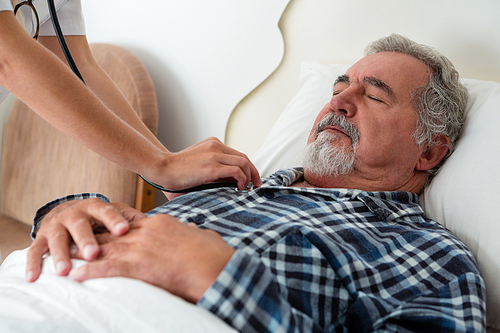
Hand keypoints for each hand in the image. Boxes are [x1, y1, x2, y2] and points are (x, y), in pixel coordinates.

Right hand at [26, 199, 145, 281]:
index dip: (115, 220)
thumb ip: (129, 217)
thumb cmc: (96, 217)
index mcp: (94, 206)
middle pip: (79, 225)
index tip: (124, 230)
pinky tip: (34, 277)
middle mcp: (73, 213)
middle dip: (86, 239)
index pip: (106, 211)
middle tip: (93, 253)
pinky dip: (33, 264)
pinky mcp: (41, 237)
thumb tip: (150, 223)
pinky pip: (35, 250)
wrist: (66, 211)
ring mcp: (56, 225)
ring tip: (65, 270)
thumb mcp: (112, 212)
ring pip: (57, 239)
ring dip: (60, 254)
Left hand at [70, 214, 234, 303]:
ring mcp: (140, 247)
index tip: (104, 229)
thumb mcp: (203, 236)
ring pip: (105, 248)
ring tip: (68, 256)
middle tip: (77, 239)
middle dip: (93, 236)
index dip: (115, 226)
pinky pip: (108, 268)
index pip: (131, 222)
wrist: (214, 265)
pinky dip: (90, 272)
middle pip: (112, 233)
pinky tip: (77, 276)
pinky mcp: (138, 265)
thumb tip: (195, 229)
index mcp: (161, 223)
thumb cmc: (213, 254)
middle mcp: (146, 231)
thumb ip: (194, 231)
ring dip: (84, 253)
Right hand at [160, 137, 261, 199]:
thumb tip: (231, 184)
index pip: (238, 155)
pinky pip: (237, 171)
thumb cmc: (176, 172)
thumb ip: (214, 170)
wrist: (161, 168)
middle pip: (245, 158)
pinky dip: (242, 180)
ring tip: (247, 189)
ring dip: (250, 177)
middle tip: (256, 186)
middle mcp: (216, 146)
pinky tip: (238, 189)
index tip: (251, 180)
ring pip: (244, 163)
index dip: (249, 168)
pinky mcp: (212, 167)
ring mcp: (214, 155)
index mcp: (213, 144)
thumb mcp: (199, 165)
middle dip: (254, 173)